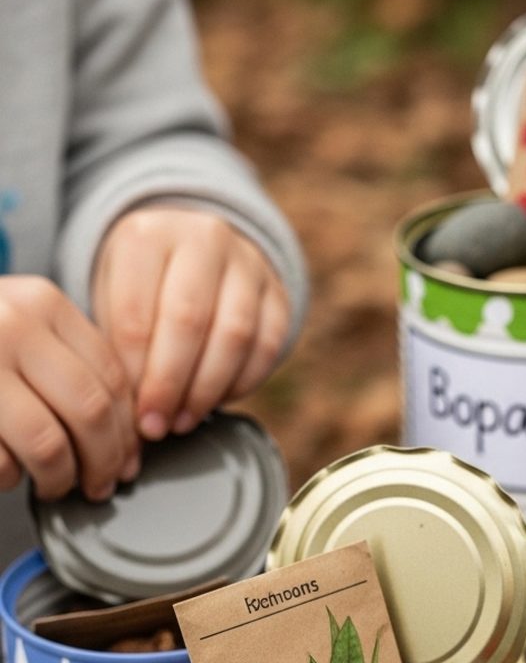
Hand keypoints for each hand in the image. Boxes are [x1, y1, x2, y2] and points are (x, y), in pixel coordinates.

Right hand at [0, 276, 136, 500]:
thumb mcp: (20, 327)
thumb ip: (67, 362)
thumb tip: (127, 436)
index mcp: (41, 303)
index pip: (110, 377)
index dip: (126, 431)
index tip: (126, 460)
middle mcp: (11, 325)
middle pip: (89, 412)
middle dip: (103, 462)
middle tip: (97, 485)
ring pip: (48, 444)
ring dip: (59, 479)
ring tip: (54, 486)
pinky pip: (1, 460)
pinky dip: (8, 477)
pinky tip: (6, 472)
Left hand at [93, 206, 290, 440]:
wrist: (191, 253)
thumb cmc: (141, 289)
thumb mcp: (110, 301)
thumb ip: (116, 351)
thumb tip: (132, 425)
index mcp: (146, 235)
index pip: (136, 315)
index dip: (134, 375)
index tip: (130, 415)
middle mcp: (202, 238)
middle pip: (188, 321)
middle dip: (170, 385)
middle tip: (157, 427)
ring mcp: (247, 262)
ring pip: (234, 335)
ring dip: (207, 390)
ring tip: (184, 421)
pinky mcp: (278, 292)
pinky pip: (268, 346)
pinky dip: (243, 383)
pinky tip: (216, 402)